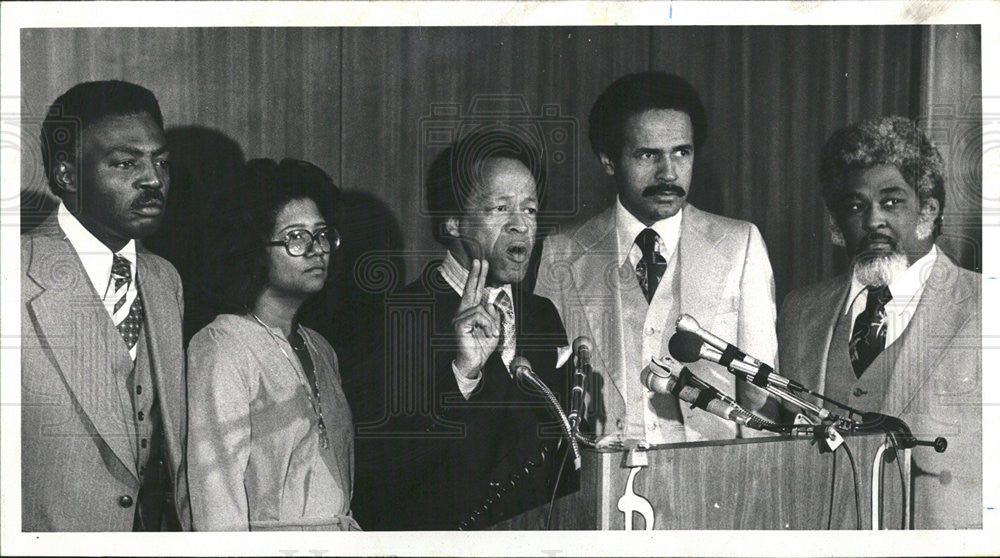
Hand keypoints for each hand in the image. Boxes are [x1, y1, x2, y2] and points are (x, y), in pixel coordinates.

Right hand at [451, 259, 499, 378]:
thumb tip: (490, 303)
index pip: (474, 291)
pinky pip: (478, 316)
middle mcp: (463, 312)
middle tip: (480, 261)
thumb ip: (493, 315)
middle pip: (470, 290)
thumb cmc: (482, 348)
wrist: (475, 363)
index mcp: (471, 312)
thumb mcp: (494, 329)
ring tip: (491, 333)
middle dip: (476, 274)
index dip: (478, 277)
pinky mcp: (459, 324)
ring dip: (491, 322)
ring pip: (481, 309)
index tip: (481, 264)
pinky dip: (487, 324)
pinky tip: (488, 333)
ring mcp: (459, 318)